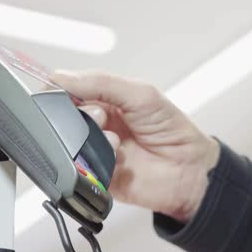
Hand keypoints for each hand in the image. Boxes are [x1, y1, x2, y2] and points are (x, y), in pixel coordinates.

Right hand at [52, 70, 219, 221]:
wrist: (189, 169)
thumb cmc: (172, 128)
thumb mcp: (140, 94)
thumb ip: (101, 82)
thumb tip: (62, 76)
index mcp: (103, 100)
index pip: (68, 91)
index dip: (61, 90)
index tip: (63, 91)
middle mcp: (95, 125)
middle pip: (64, 117)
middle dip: (82, 116)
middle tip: (102, 118)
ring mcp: (94, 150)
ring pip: (69, 143)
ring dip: (91, 140)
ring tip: (115, 141)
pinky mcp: (95, 175)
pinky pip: (80, 169)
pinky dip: (96, 162)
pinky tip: (118, 159)